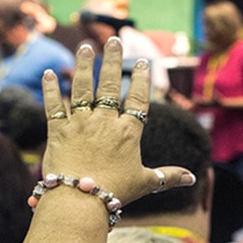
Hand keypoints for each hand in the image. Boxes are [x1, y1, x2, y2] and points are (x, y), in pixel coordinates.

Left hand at [39, 42, 190, 204]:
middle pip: (111, 85)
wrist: (79, 201)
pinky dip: (50, 89)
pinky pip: (53, 105)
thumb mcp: (146, 183)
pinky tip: (49, 73)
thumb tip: (193, 179)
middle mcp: (105, 121)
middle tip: (114, 40)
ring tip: (85, 47)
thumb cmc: (114, 192)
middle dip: (113, 60)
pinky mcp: (57, 131)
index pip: (138, 99)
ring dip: (84, 66)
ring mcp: (80, 124)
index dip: (142, 79)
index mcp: (128, 132)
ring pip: (82, 88)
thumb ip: (169, 176)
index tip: (143, 62)